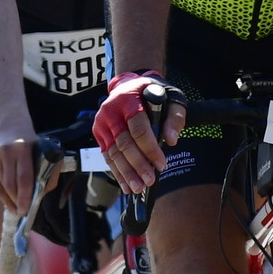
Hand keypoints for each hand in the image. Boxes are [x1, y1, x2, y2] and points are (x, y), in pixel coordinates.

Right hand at [0, 117, 39, 213]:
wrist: (9, 128)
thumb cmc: (31, 145)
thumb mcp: (44, 152)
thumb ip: (49, 172)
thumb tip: (42, 193)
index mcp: (22, 148)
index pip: (23, 177)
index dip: (25, 196)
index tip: (26, 210)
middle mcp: (5, 152)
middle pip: (10, 185)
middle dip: (17, 201)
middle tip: (23, 212)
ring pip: (2, 187)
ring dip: (10, 200)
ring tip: (17, 207)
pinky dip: (2, 195)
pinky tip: (9, 201)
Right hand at [94, 73, 185, 195]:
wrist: (126, 85)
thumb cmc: (151, 93)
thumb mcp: (169, 98)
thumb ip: (174, 118)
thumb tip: (170, 141)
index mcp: (129, 100)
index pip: (138, 129)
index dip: (150, 149)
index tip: (161, 165)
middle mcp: (111, 111)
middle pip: (124, 144)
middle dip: (137, 165)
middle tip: (149, 181)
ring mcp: (101, 123)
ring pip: (113, 153)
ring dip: (126, 173)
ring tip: (137, 188)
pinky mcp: (98, 132)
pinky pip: (107, 155)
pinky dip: (116, 171)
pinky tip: (125, 184)